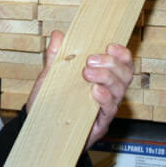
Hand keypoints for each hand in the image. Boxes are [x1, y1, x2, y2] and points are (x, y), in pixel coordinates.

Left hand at [25, 31, 133, 149]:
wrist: (40, 130)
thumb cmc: (50, 103)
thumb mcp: (50, 77)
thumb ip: (56, 57)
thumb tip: (58, 35)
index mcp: (100, 78)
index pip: (121, 63)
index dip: (121, 53)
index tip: (110, 46)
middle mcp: (107, 93)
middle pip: (125, 75)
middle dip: (112, 63)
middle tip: (90, 60)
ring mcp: (105, 109)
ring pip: (120, 91)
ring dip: (107, 77)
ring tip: (87, 73)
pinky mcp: (100, 125)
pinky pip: (110, 110)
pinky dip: (105, 98)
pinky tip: (95, 91)